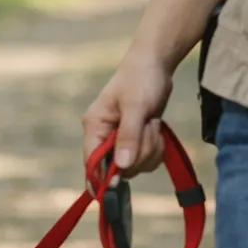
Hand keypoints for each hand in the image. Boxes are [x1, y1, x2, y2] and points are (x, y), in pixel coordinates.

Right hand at [82, 51, 173, 177]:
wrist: (156, 65)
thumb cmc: (141, 79)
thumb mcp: (136, 106)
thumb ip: (128, 136)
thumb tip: (122, 166)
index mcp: (95, 126)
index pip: (92, 161)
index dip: (104, 176)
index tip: (120, 182)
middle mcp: (104, 136)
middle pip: (119, 168)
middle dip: (139, 153)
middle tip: (147, 129)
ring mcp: (121, 140)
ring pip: (136, 165)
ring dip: (150, 148)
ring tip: (151, 122)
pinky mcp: (136, 141)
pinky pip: (147, 159)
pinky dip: (156, 148)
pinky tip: (155, 128)